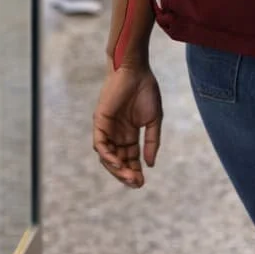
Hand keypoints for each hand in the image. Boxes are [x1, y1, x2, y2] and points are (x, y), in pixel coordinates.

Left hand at [93, 63, 162, 187]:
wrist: (136, 70)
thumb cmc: (146, 90)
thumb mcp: (154, 119)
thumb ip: (152, 141)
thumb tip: (151, 164)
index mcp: (129, 134)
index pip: (130, 158)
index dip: (135, 171)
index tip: (142, 182)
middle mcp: (116, 134)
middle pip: (118, 161)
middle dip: (126, 174)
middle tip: (136, 183)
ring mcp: (107, 129)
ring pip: (107, 156)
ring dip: (116, 168)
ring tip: (129, 176)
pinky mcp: (99, 122)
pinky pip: (100, 144)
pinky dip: (107, 155)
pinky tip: (118, 163)